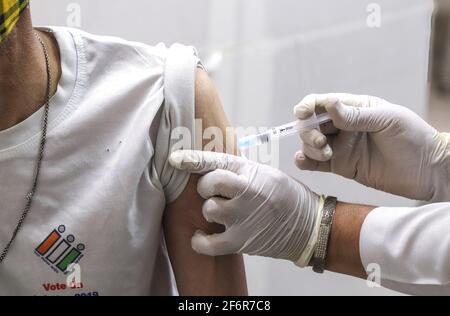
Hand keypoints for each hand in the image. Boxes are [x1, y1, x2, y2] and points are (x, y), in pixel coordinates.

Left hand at [169, 150, 323, 265]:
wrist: (309, 226)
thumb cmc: (286, 197)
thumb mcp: (266, 174)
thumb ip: (240, 172)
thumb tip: (211, 169)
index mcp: (251, 172)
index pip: (216, 161)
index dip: (192, 160)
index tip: (175, 159)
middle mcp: (246, 192)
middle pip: (207, 184)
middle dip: (206, 187)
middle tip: (215, 193)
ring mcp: (243, 217)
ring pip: (208, 209)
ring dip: (210, 211)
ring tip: (222, 213)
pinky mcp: (241, 241)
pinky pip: (207, 243)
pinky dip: (200, 241)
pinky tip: (202, 236)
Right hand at [294, 93, 449, 200]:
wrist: (427, 170)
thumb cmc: (413, 137)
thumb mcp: (387, 119)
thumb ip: (355, 116)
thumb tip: (328, 104)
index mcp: (355, 108)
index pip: (323, 103)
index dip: (308, 106)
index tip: (303, 114)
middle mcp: (344, 126)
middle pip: (312, 124)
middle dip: (309, 130)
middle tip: (321, 141)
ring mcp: (341, 147)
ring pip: (310, 143)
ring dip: (309, 147)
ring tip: (326, 153)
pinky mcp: (341, 166)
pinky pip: (315, 163)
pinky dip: (304, 161)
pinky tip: (302, 161)